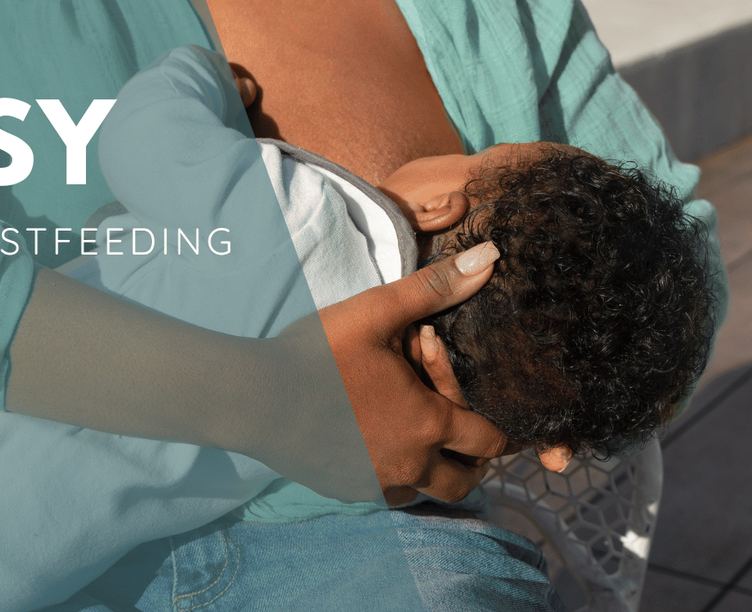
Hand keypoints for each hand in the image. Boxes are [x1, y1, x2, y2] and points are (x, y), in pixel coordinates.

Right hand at [315, 243, 508, 503]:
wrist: (255, 398)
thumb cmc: (318, 352)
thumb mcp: (378, 311)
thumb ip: (437, 288)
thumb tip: (490, 256)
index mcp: (428, 423)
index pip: (488, 441)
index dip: (496, 428)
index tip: (490, 416)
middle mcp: (411, 464)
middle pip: (464, 482)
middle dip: (471, 462)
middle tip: (460, 433)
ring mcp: (377, 483)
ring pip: (425, 491)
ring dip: (431, 471)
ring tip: (417, 436)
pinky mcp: (346, 491)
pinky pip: (386, 494)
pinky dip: (394, 476)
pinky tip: (377, 444)